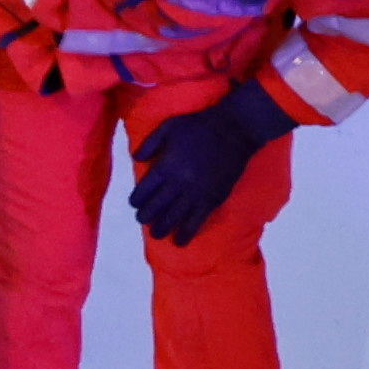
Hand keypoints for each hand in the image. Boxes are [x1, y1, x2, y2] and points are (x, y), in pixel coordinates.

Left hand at [125, 90, 286, 244]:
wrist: (233, 131)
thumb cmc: (199, 127)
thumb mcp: (169, 127)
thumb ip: (150, 143)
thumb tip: (136, 159)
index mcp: (165, 166)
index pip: (143, 192)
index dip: (136, 201)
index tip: (135, 203)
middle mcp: (178, 184)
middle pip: (154, 209)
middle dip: (145, 217)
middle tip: (143, 219)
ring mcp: (195, 194)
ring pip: (172, 219)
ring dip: (161, 229)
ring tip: (156, 233)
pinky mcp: (211, 200)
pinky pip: (196, 223)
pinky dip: (185, 234)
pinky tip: (179, 241)